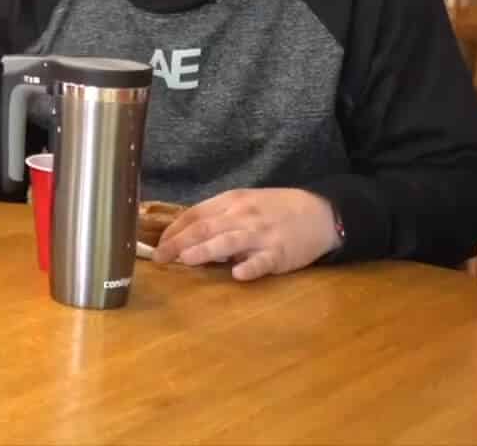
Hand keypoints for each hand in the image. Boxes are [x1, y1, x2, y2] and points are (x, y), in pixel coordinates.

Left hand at [153, 188, 338, 280]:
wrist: (319, 212)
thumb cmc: (275, 209)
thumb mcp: (244, 204)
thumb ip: (217, 218)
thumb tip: (185, 237)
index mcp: (231, 202)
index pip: (195, 215)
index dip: (174, 230)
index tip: (157, 246)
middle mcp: (243, 216)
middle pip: (206, 228)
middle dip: (179, 243)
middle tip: (160, 258)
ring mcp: (261, 235)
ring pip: (229, 241)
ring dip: (205, 250)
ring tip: (186, 260)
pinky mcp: (280, 253)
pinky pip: (263, 261)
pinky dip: (250, 267)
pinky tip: (237, 274)